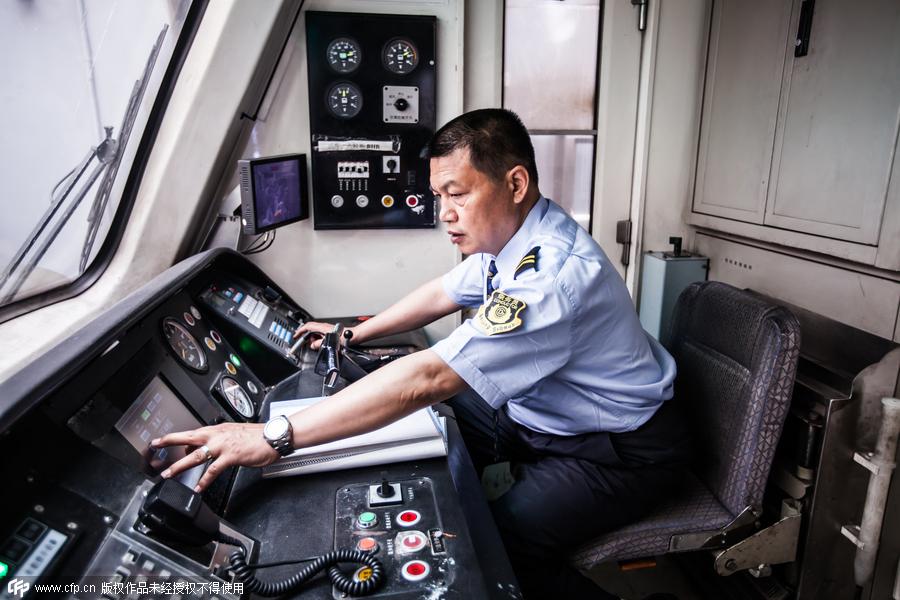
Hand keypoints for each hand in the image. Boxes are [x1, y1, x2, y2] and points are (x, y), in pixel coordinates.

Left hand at [151, 423, 278, 491]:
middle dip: (169, 441)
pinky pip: (213, 470)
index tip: (162, 440)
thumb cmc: (257, 436)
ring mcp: (223, 445)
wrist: (273, 436)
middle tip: (155, 445)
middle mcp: (217, 435)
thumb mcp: (234, 433)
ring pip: (196, 455)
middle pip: (188, 437)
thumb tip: (208, 448)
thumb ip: (219, 440)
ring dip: (180, 465)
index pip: (192, 432)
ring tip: (168, 473)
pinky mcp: (231, 456)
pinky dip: (205, 480)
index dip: (176, 437)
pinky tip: (198, 487)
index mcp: (218, 429)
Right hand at [294, 321, 353, 349]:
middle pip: (310, 330)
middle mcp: (323, 327)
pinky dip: (318, 340)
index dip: (300, 331)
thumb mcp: (328, 342)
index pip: (307, 327)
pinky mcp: (329, 333)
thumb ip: (318, 344)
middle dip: (306, 336)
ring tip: (314, 345)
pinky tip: (320, 345)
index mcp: (321, 327)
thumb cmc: (343, 337)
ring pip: (315, 333)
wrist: (352, 336)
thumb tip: (312, 345)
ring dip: (313, 339)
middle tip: (302, 342)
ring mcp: (326, 329)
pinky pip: (320, 336)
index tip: (295, 336)